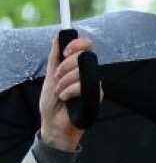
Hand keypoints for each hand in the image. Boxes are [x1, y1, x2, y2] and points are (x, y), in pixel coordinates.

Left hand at [38, 34, 98, 149]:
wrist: (54, 124)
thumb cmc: (52, 103)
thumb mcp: (50, 76)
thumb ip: (54, 58)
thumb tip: (57, 38)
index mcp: (76, 67)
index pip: (86, 47)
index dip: (78, 44)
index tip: (66, 52)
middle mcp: (87, 74)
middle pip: (84, 57)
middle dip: (66, 66)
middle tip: (57, 78)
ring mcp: (93, 85)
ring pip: (83, 71)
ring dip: (66, 81)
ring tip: (60, 92)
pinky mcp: (97, 96)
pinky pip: (85, 85)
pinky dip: (71, 90)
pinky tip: (66, 97)